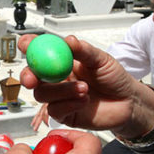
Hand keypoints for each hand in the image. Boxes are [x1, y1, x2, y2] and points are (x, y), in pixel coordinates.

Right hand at [18, 34, 153, 138]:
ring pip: (42, 94)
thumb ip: (84, 50)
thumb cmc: (114, 79)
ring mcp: (59, 97)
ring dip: (61, 90)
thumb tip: (68, 40)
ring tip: (84, 88)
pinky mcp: (64, 114)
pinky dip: (69, 104)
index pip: (40, 52)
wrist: (128, 102)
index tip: (26, 44)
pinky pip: (55, 110)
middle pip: (31, 76)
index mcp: (63, 61)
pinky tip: (84, 101)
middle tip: (32, 77)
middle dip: (28, 75)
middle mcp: (57, 79)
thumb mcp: (101, 59)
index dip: (29, 47)